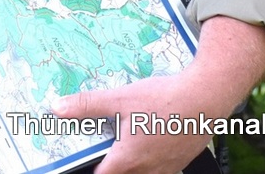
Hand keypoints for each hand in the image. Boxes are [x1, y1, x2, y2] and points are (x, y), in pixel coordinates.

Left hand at [50, 16, 264, 173]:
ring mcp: (167, 168)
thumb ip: (87, 106)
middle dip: (110, 167)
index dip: (91, 169)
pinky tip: (148, 142)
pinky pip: (160, 169)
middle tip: (102, 152)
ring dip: (130, 165)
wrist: (206, 99)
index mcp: (129, 159)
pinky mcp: (180, 161)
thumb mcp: (118, 99)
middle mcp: (148, 170)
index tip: (82, 161)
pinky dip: (149, 161)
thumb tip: (57, 108)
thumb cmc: (162, 100)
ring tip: (122, 147)